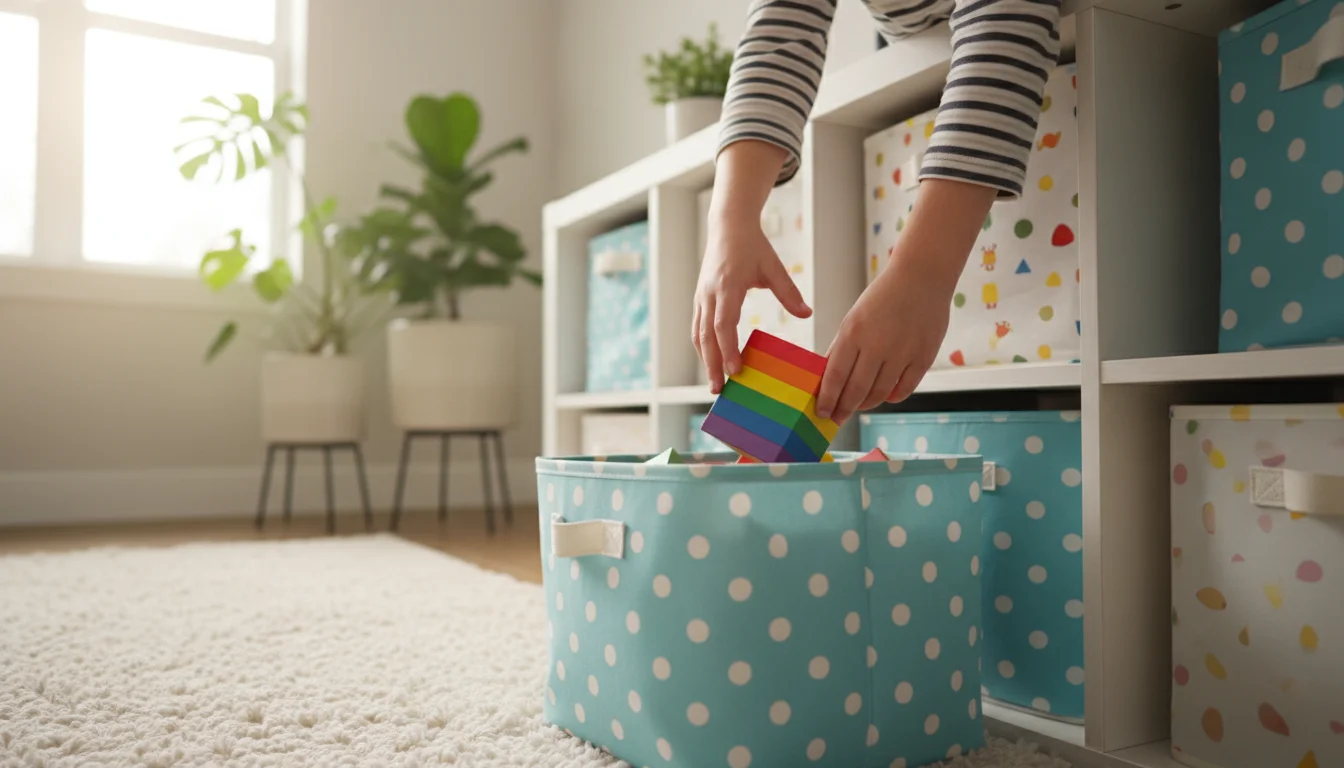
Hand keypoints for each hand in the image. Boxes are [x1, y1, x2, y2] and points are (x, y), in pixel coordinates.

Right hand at [694, 212, 811, 392]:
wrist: (728, 226)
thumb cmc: (753, 246)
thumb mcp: (774, 267)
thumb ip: (789, 292)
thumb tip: (807, 314)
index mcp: (727, 287)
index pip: (723, 324)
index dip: (728, 349)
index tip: (734, 370)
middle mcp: (709, 294)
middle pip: (706, 336)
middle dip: (712, 364)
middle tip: (719, 390)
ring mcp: (701, 297)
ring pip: (698, 334)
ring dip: (705, 360)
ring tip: (715, 383)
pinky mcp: (699, 299)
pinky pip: (697, 328)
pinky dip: (703, 347)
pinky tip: (712, 362)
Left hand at [814, 258, 953, 423]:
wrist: (921, 278)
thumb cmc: (882, 299)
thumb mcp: (854, 318)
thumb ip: (841, 348)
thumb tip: (827, 379)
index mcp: (854, 332)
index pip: (836, 375)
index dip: (828, 398)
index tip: (822, 413)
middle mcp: (877, 344)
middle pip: (857, 389)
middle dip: (844, 408)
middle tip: (837, 419)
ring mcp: (903, 352)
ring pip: (880, 393)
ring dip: (866, 404)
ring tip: (859, 406)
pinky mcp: (924, 357)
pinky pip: (904, 389)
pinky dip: (892, 397)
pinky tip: (884, 397)